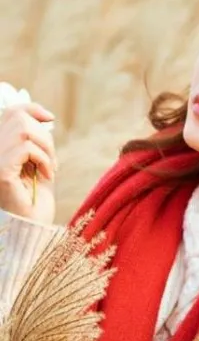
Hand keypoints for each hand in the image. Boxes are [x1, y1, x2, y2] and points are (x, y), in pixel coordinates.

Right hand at [0, 102, 56, 223]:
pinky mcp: (1, 171)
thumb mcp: (38, 164)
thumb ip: (35, 141)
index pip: (9, 113)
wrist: (32, 231)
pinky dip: (43, 159)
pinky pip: (27, 148)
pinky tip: (47, 176)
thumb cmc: (34, 202)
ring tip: (49, 169)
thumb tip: (45, 117)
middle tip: (51, 161)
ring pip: (24, 130)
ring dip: (46, 148)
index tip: (50, 118)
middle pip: (18, 118)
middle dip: (44, 136)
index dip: (31, 109)